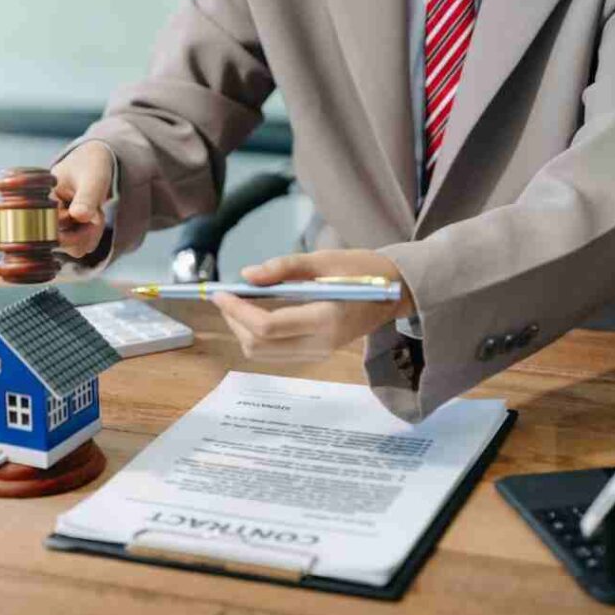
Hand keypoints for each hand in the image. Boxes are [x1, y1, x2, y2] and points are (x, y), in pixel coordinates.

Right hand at [50, 141, 113, 257]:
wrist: (94, 165)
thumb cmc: (91, 167)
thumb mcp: (92, 178)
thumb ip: (86, 197)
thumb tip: (78, 216)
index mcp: (41, 199)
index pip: (51, 226)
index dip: (75, 222)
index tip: (93, 212)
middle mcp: (43, 216)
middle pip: (63, 242)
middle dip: (86, 230)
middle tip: (98, 212)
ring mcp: (54, 227)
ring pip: (74, 248)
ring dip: (90, 233)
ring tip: (95, 211)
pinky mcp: (65, 233)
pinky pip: (80, 247)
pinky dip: (92, 236)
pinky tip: (93, 218)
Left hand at [212, 250, 414, 362]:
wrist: (393, 293)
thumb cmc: (361, 271)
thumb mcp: (323, 260)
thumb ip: (284, 268)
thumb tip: (247, 275)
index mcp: (324, 319)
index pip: (267, 326)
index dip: (237, 311)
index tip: (220, 293)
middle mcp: (319, 344)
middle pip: (259, 346)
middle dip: (235, 322)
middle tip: (226, 297)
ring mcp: (318, 353)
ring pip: (263, 354)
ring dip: (243, 331)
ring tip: (238, 305)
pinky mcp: (315, 353)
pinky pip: (275, 353)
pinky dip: (257, 336)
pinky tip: (257, 314)